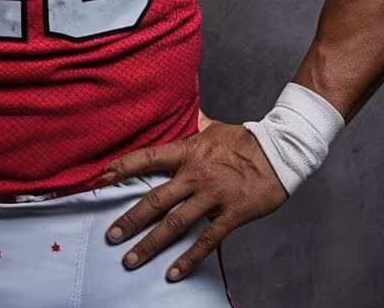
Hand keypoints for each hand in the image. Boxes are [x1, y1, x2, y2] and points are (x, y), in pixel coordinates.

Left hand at [100, 118, 287, 280]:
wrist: (280, 153)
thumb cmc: (245, 140)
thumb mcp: (214, 127)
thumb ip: (194, 124)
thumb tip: (186, 111)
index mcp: (188, 152)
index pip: (148, 159)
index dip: (124, 167)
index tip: (103, 178)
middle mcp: (195, 175)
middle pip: (155, 199)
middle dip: (130, 219)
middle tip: (111, 235)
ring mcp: (211, 197)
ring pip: (174, 224)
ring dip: (150, 244)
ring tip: (130, 259)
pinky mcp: (230, 215)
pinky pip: (206, 241)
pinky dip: (188, 259)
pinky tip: (173, 272)